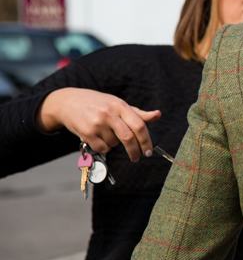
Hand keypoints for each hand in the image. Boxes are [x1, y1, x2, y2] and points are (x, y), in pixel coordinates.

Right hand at [36, 87, 160, 160]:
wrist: (67, 102)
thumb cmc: (97, 104)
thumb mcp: (117, 104)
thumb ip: (138, 113)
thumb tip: (158, 115)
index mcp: (120, 105)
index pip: (139, 125)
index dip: (147, 140)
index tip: (149, 151)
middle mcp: (109, 114)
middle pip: (128, 138)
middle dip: (135, 151)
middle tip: (137, 157)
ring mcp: (97, 123)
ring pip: (115, 144)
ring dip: (115, 144)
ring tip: (106, 132)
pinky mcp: (86, 133)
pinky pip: (103, 148)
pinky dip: (104, 147)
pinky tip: (98, 137)